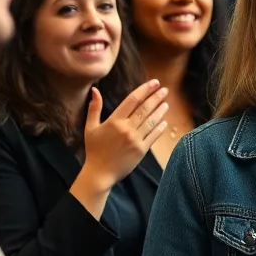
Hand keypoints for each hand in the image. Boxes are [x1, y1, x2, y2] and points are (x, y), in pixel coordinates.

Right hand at [73, 81, 168, 213]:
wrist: (100, 173)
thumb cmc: (94, 150)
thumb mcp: (90, 127)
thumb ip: (94, 108)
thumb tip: (95, 90)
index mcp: (114, 121)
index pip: (132, 100)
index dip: (144, 90)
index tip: (154, 82)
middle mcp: (126, 128)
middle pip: (145, 109)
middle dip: (156, 97)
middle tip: (164, 89)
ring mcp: (135, 140)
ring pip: (151, 121)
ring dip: (160, 111)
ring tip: (166, 103)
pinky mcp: (141, 150)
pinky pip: (153, 136)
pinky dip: (160, 128)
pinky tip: (164, 121)